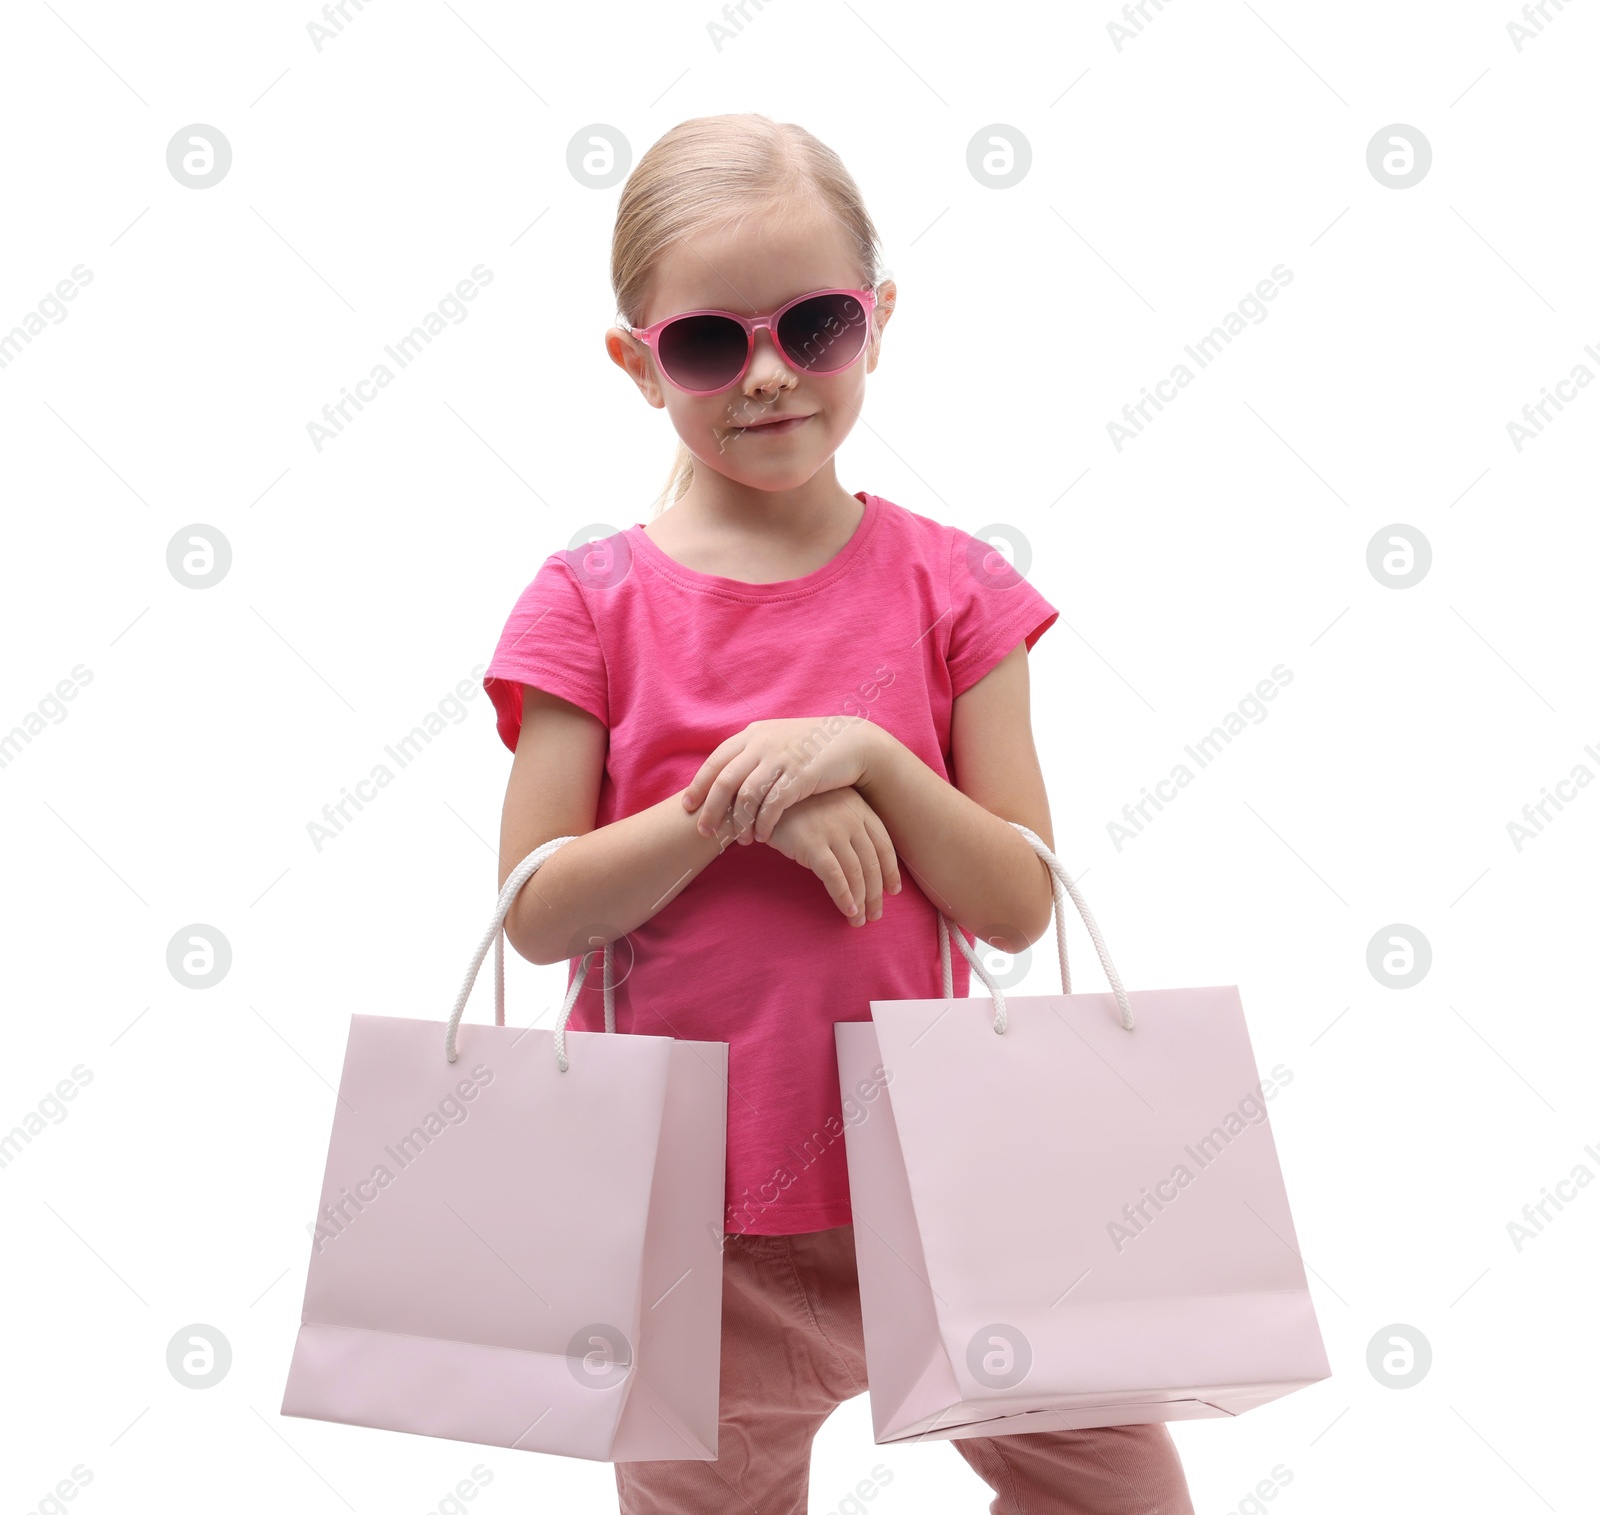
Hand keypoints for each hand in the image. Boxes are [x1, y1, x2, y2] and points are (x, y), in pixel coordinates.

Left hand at [680, 716, 878, 845]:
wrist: (851, 742)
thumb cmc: (811, 747)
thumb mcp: (776, 741)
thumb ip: (752, 754)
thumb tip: (726, 777)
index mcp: (752, 735)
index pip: (715, 762)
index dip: (698, 785)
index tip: (688, 806)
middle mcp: (762, 744)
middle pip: (724, 781)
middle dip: (711, 810)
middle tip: (705, 831)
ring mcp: (780, 759)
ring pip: (746, 796)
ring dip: (740, 822)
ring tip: (740, 840)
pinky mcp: (799, 776)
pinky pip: (772, 806)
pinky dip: (763, 824)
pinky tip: (763, 837)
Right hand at [764, 789, 900, 924]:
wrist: (766, 794)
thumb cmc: (797, 805)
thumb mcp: (830, 807)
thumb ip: (848, 826)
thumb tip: (863, 862)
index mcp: (860, 809)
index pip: (884, 845)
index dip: (891, 871)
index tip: (893, 890)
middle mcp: (851, 819)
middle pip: (872, 863)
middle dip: (876, 894)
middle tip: (874, 915)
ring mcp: (832, 831)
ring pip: (856, 873)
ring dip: (861, 901)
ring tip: (858, 920)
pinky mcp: (812, 844)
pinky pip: (835, 876)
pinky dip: (844, 896)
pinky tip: (847, 910)